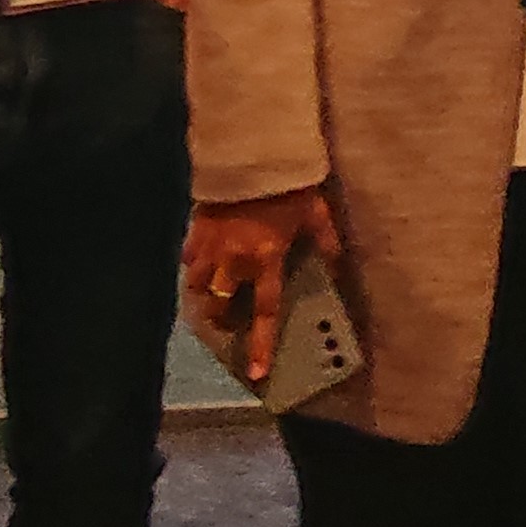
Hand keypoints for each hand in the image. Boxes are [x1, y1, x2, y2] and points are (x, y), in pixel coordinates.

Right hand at [186, 187, 343, 383]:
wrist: (253, 152)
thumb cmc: (290, 186)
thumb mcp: (316, 213)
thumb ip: (326, 241)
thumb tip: (338, 263)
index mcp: (266, 260)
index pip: (265, 312)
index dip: (261, 345)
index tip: (256, 374)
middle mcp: (234, 260)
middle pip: (218, 304)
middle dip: (220, 319)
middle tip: (225, 322)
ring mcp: (211, 246)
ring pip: (195, 284)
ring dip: (203, 293)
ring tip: (210, 294)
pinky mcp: (196, 228)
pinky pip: (188, 257)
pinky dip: (193, 265)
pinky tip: (200, 263)